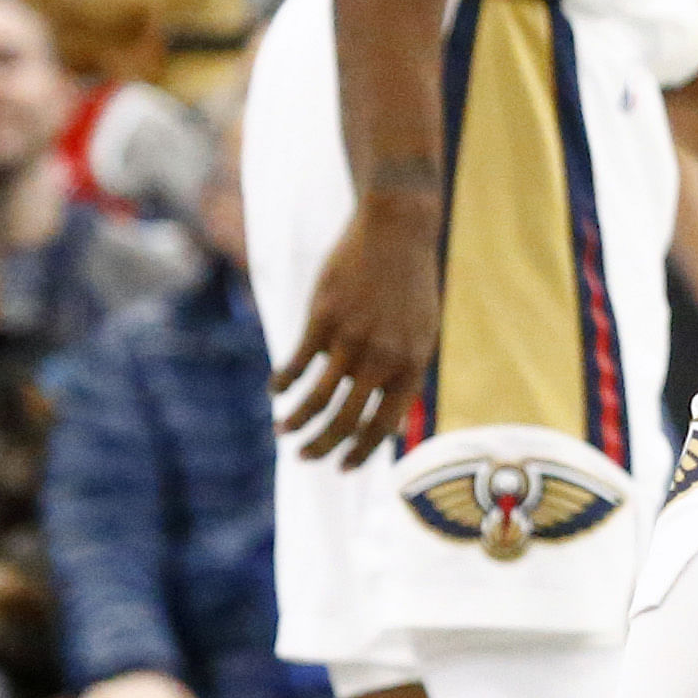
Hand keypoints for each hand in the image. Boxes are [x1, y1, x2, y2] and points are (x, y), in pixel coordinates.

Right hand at [272, 188, 442, 467]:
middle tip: (304, 457)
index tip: (343, 467)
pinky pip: (298, 363)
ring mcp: (352, 339)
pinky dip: (284, 381)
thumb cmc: (409, 283)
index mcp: (411, 365)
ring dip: (296, 421)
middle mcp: (382, 358)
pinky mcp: (324, 318)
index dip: (361, 451)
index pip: (384, 425)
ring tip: (282, 430)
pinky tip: (276, 389)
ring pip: (316, 398)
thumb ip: (405, 370)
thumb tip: (391, 417)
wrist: (398, 230)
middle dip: (322, 446)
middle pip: (346, 420)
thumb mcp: (421, 330)